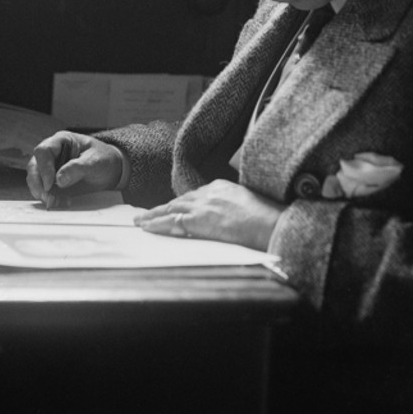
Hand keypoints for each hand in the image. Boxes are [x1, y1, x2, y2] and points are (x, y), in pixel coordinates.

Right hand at [25, 132, 123, 205]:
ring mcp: (50, 168)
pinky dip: (47, 198)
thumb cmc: (103, 159)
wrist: (110, 171)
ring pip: (34, 178)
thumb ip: (78, 168)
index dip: (44, 167)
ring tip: (52, 202)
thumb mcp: (95, 161)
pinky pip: (43, 190)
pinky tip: (57, 203)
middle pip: (34, 165)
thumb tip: (59, 179)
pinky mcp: (52, 182)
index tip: (49, 183)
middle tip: (46, 196)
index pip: (44, 151)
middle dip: (37, 182)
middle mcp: (52, 153)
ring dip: (40, 192)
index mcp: (61, 141)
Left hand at [134, 179, 284, 250]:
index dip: (180, 204)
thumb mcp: (247, 202)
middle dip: (162, 208)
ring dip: (154, 215)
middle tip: (146, 214)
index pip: (194, 195)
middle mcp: (209, 192)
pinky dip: (158, 224)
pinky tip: (147, 227)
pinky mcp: (200, 220)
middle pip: (179, 200)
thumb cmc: (266, 218)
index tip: (172, 208)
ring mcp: (203, 206)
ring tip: (141, 221)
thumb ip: (232, 205)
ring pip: (171, 209)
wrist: (272, 224)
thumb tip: (227, 215)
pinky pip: (172, 222)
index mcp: (221, 186)